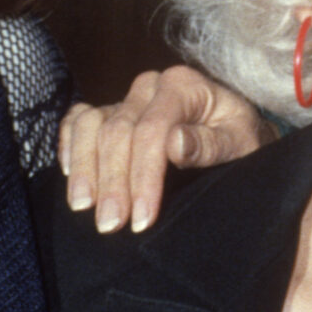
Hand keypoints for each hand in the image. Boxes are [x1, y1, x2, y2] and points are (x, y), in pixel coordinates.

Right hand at [61, 66, 271, 232]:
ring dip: (85, 168)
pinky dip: (69, 145)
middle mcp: (150, 87)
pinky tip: (70, 176)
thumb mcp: (242, 143)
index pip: (151, 130)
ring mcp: (127, 99)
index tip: (143, 218)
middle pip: (117, 130)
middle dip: (113, 181)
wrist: (237, 135)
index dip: (142, 176)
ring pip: (90, 124)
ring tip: (83, 207)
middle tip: (110, 225)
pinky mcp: (111, 113)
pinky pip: (78, 121)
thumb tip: (175, 144)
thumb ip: (212, 144)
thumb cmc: (242, 141)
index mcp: (184, 86)